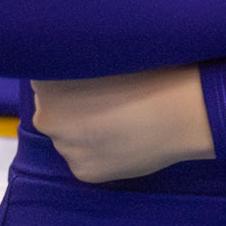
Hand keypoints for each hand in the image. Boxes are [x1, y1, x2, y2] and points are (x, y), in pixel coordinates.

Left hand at [32, 67, 214, 183]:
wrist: (182, 110)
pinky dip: (99, 152)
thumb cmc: (149, 70)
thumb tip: (67, 64)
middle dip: (71, 106)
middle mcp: (46, 116)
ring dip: (84, 131)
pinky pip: (85, 159)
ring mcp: (64, 147)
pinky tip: (123, 140)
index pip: (44, 77)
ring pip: (69, 137)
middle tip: (107, 100)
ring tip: (120, 121)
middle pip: (50, 110)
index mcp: (47, 81)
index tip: (89, 77)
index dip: (66, 75)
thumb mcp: (103, 53)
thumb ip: (77, 61)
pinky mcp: (83, 172)